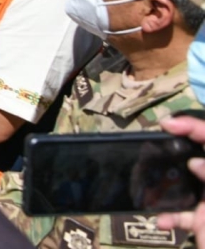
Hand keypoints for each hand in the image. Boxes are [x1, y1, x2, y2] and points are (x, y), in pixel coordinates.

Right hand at [156, 115, 204, 244]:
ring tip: (149, 175)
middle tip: (156, 140)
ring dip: (167, 182)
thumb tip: (194, 162)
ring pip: (186, 183)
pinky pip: (181, 214)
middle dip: (178, 146)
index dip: (192, 127)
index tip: (166, 124)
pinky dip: (168, 216)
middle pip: (198, 158)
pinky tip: (161, 220)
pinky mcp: (200, 223)